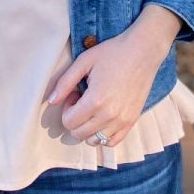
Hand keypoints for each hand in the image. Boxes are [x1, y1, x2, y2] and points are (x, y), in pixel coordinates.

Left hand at [42, 25, 171, 146]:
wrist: (143, 51)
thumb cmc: (112, 53)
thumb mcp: (83, 62)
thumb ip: (64, 83)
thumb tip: (51, 101)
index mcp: (96, 100)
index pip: (69, 122)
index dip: (67, 108)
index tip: (75, 94)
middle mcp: (109, 115)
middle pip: (79, 134)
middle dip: (75, 118)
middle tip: (83, 100)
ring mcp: (122, 121)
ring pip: (94, 141)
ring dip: (87, 128)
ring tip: (94, 108)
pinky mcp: (132, 121)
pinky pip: (112, 142)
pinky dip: (103, 135)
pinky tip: (103, 118)